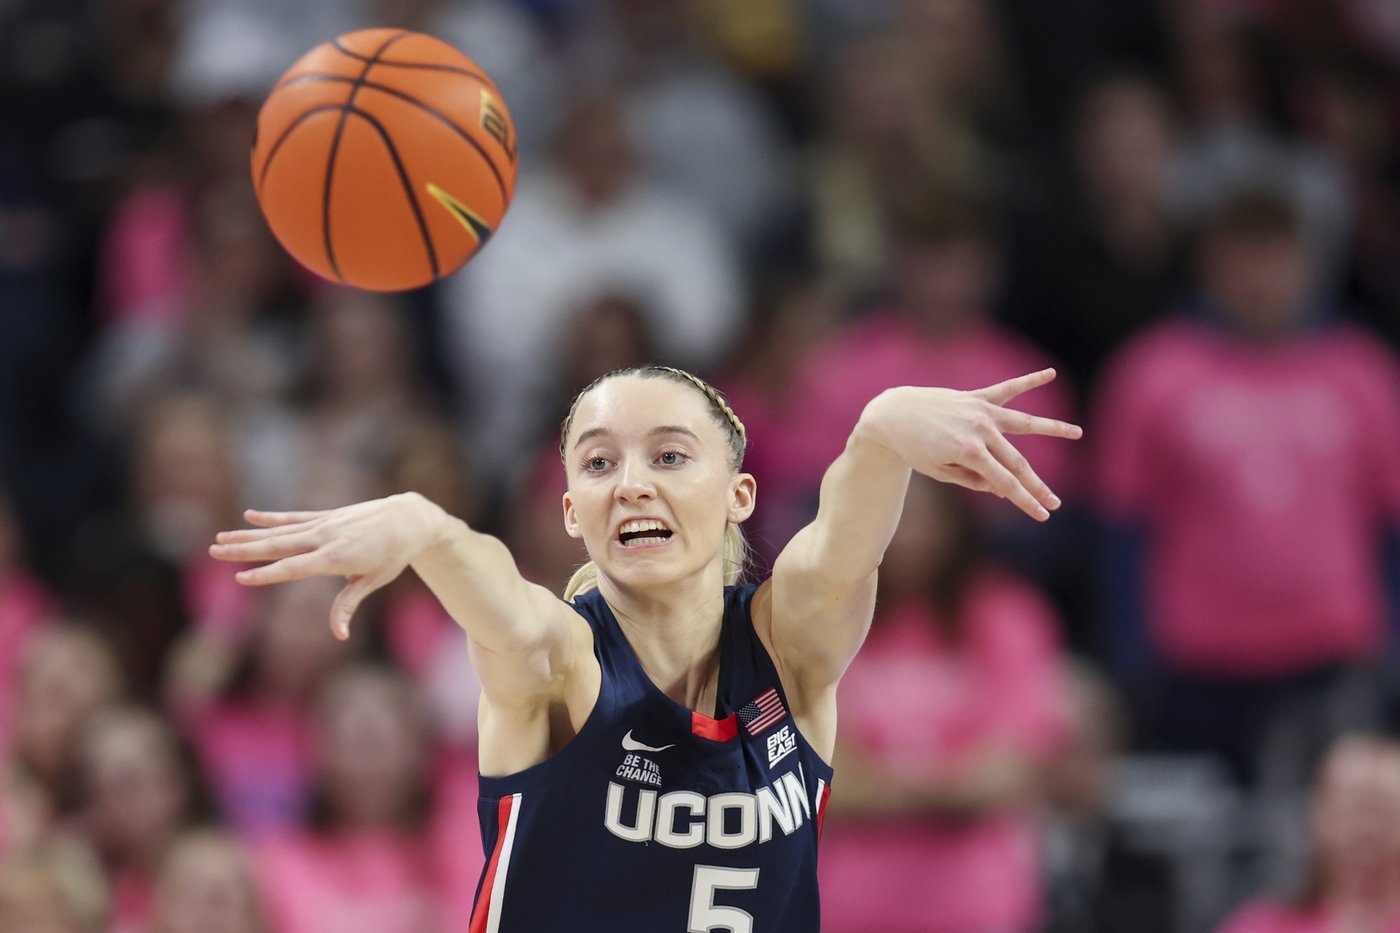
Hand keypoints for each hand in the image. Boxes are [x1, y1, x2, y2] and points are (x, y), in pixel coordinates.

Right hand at [208, 492, 448, 638]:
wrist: (409, 518)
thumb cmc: (393, 555)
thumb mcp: (373, 581)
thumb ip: (348, 605)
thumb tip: (339, 635)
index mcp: (335, 557)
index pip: (293, 568)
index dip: (266, 575)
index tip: (239, 579)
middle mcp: (324, 538)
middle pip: (277, 546)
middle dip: (244, 550)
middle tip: (213, 552)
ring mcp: (324, 524)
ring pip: (279, 531)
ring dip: (248, 535)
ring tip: (219, 538)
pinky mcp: (326, 515)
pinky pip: (294, 517)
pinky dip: (271, 517)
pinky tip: (249, 516)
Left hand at [867, 369, 1081, 520]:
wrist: (893, 414)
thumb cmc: (913, 448)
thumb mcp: (940, 471)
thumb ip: (973, 479)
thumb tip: (1002, 487)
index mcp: (970, 453)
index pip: (1006, 483)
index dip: (1025, 501)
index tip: (1043, 515)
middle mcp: (980, 430)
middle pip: (1018, 462)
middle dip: (1037, 486)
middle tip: (1055, 504)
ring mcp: (980, 411)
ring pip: (1024, 422)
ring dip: (1052, 428)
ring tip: (1077, 433)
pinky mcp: (976, 397)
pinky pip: (1007, 389)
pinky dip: (1028, 381)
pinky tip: (1049, 374)